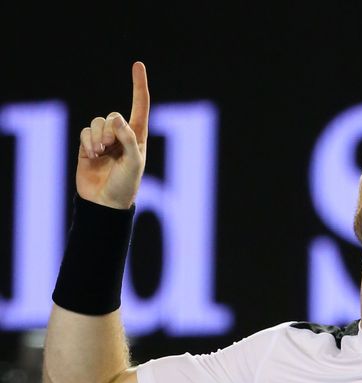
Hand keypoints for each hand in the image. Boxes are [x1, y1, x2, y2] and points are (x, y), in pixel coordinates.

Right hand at [76, 62, 149, 208]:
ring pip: (98, 122)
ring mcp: (104, 140)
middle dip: (110, 130)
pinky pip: (85, 131)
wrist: (105, 203)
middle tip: (110, 148)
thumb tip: (117, 117)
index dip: (138, 85)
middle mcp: (121, 135)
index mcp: (138, 136)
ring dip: (98, 136)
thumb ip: (128, 138)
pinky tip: (91, 155)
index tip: (137, 64)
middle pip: (113, 116)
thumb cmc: (126, 184)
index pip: (140, 106)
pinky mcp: (87, 146)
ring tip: (100, 153)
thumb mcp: (134, 161)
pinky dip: (88, 140)